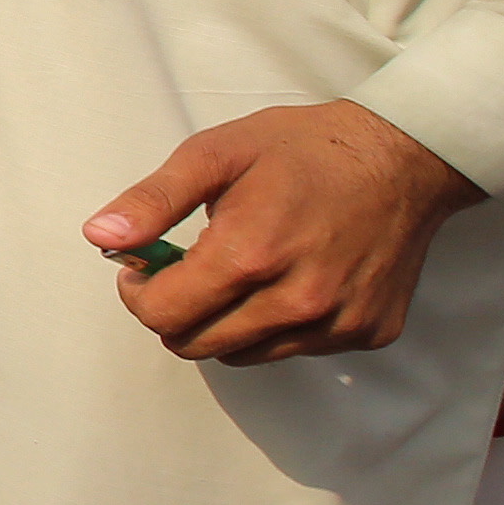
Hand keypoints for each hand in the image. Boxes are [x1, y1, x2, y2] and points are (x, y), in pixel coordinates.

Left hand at [87, 104, 481, 362]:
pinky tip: (290, 277)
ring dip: (224, 323)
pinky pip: (295, 349)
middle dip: (175, 312)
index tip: (144, 267)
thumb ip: (152, 201)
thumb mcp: (215, 154)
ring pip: (242, 354)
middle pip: (195, 345)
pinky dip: (275, 325)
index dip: (138, 293)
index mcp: (251, 256)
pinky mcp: (369, 332)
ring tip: (243, 269)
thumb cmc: (302, 149)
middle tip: (188, 268)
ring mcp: (338, 323)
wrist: (404, 158)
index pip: (162, 316)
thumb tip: (99, 237)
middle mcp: (298, 302)